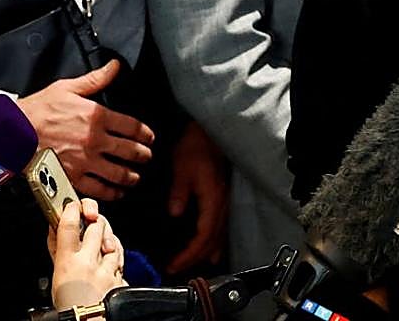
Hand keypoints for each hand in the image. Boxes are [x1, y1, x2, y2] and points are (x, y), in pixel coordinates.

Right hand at [18, 60, 155, 200]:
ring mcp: (85, 161)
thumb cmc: (37, 110)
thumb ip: (96, 79)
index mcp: (98, 116)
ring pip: (119, 173)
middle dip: (143, 156)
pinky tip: (117, 192)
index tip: (149, 138)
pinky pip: (99, 189)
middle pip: (131, 151)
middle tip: (147, 157)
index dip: (146, 134)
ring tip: (135, 176)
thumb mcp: (68, 88)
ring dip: (132, 176)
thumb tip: (114, 66)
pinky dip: (112, 193)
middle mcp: (96, 140)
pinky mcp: (72, 178)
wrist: (12, 133)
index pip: (133, 127)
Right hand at [48, 198, 125, 310]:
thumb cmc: (68, 306)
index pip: (69, 225)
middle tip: (90, 220)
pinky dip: (116, 254)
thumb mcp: (54, 276)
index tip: (72, 204)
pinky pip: (121, 258)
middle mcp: (89, 263)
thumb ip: (57, 251)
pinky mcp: (120, 277)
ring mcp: (107, 270)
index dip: (72, 209)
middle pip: (97, 226)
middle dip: (95, 220)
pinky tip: (109, 257)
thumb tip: (56, 229)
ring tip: (99, 240)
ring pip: (112, 239)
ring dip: (107, 236)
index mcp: (67, 263)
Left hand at [165, 122, 228, 273]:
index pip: (203, 235)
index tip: (174, 264)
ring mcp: (224, 200)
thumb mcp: (183, 167)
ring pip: (220, 233)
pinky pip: (220, 224)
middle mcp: (222, 203)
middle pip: (213, 239)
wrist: (208, 131)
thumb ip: (179, 192)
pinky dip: (214, 239)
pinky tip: (211, 244)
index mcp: (213, 198)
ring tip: (197, 264)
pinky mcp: (221, 195)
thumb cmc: (196, 145)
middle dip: (196, 257)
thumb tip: (175, 213)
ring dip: (207, 251)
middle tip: (177, 269)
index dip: (190, 253)